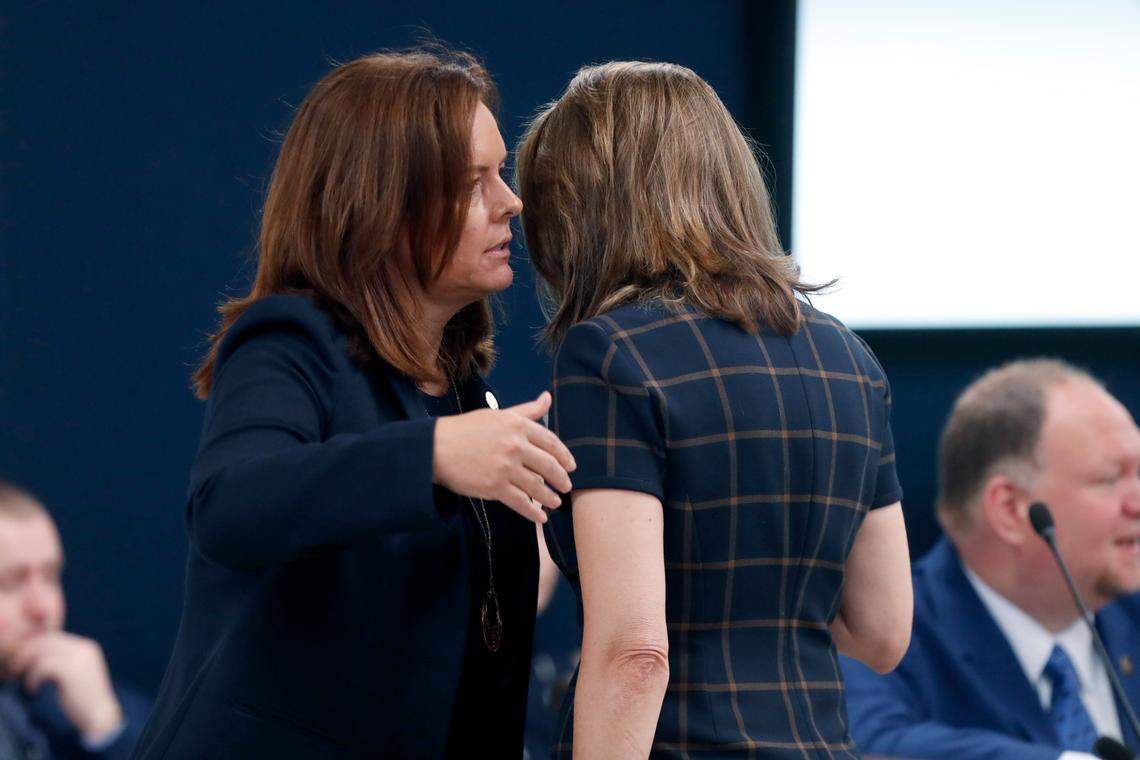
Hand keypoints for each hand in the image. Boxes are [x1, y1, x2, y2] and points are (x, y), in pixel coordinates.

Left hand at [10, 632, 123, 742]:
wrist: (100, 718)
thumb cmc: (83, 702)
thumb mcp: (75, 675)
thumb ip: (62, 663)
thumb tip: (35, 657)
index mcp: (86, 647)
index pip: (53, 637)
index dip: (34, 648)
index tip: (21, 664)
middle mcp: (84, 647)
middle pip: (45, 640)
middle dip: (25, 653)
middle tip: (14, 671)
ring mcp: (79, 657)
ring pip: (41, 650)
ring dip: (26, 665)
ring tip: (22, 682)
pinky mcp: (71, 670)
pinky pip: (42, 666)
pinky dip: (32, 678)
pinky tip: (33, 690)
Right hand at [433, 391, 575, 522]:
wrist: (435, 448)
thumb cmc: (466, 429)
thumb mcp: (497, 415)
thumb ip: (526, 411)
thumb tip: (547, 397)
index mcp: (517, 425)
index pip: (551, 442)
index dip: (564, 456)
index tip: (571, 466)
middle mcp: (514, 445)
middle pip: (548, 465)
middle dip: (561, 479)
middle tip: (567, 486)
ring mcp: (505, 467)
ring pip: (537, 486)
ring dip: (550, 497)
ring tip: (556, 502)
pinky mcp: (494, 487)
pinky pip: (521, 502)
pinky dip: (533, 512)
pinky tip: (541, 518)